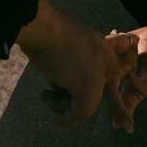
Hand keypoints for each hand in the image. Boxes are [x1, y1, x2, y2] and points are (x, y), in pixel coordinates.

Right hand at [16, 0, 132, 126]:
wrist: (42, 26)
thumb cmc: (43, 30)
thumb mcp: (60, 42)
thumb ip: (67, 60)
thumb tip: (59, 79)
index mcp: (99, 44)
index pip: (101, 74)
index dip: (79, 87)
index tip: (62, 91)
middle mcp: (104, 58)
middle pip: (93, 91)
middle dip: (71, 99)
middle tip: (49, 95)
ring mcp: (98, 72)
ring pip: (87, 103)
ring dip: (64, 108)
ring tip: (45, 98)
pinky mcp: (87, 85)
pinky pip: (81, 111)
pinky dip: (67, 119)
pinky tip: (54, 119)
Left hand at [109, 20, 146, 127]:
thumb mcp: (141, 86)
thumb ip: (128, 101)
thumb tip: (116, 124)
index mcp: (112, 66)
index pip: (106, 89)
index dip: (112, 108)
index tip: (120, 127)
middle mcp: (116, 53)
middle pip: (107, 77)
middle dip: (113, 101)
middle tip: (121, 121)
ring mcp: (131, 43)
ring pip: (118, 61)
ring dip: (118, 80)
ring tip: (121, 104)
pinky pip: (143, 49)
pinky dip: (142, 62)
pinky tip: (143, 76)